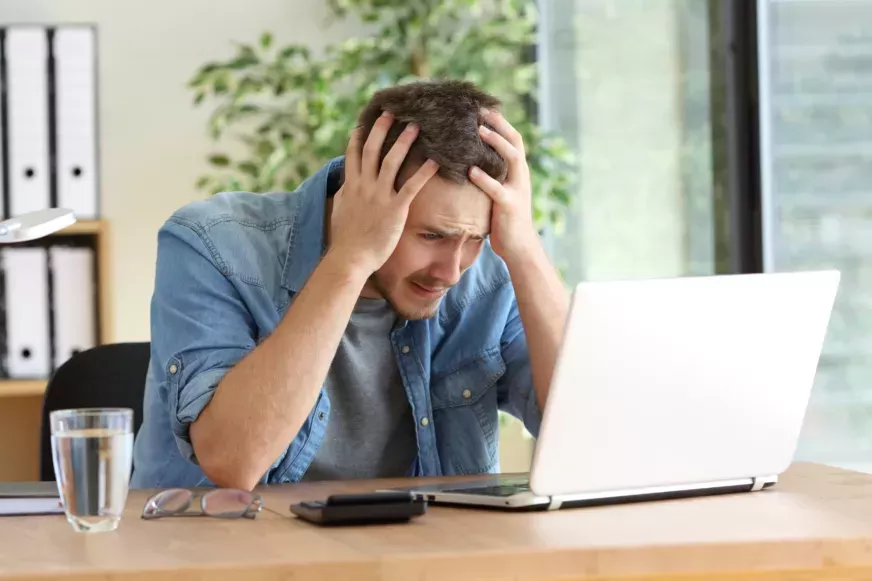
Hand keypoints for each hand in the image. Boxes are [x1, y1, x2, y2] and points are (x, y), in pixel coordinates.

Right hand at [329, 112, 438, 272]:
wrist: (350, 258)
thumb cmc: (346, 240)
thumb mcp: (341, 211)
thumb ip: (345, 194)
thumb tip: (346, 184)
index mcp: (351, 186)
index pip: (354, 155)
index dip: (359, 137)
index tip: (364, 122)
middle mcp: (364, 187)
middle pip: (373, 150)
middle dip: (381, 129)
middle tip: (392, 112)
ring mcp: (379, 196)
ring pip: (392, 162)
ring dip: (404, 142)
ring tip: (416, 127)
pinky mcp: (395, 209)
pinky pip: (411, 186)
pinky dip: (423, 172)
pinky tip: (435, 161)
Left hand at [468, 109, 539, 263]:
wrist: (519, 247)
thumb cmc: (504, 219)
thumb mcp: (499, 191)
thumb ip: (491, 175)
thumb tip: (468, 158)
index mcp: (517, 171)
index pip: (512, 138)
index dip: (499, 121)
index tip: (482, 107)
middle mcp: (521, 176)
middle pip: (515, 141)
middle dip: (499, 124)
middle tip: (480, 111)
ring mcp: (517, 190)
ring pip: (512, 159)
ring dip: (496, 143)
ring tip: (479, 131)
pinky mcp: (510, 206)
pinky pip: (497, 189)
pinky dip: (484, 179)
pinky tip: (470, 170)